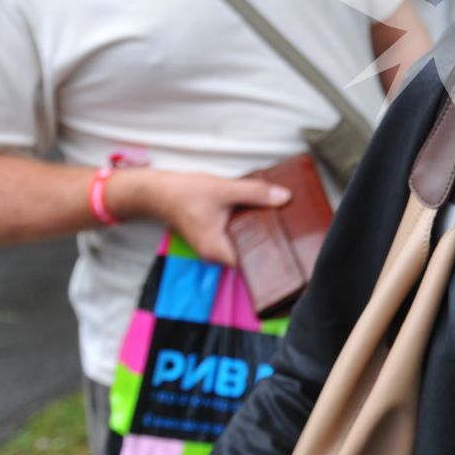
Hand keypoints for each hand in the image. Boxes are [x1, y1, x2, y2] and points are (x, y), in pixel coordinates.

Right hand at [110, 168, 289, 265]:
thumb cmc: (185, 193)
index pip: (251, 265)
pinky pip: (237, 239)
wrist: (157, 192)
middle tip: (296, 237)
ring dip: (260, 236)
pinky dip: (249, 230)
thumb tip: (285, 198)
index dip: (273, 259)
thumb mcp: (224, 189)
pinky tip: (264, 219)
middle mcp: (215, 255)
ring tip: (285, 227)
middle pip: (250, 257)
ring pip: (243, 247)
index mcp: (217, 250)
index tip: (294, 253)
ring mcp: (213, 248)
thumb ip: (255, 193)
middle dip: (271, 246)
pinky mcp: (213, 238)